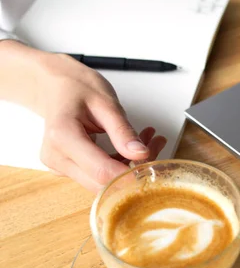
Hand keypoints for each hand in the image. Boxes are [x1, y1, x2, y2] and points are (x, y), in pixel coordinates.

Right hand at [0, 41, 166, 190]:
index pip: (101, 171)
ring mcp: (60, 166)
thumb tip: (141, 155)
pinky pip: (98, 175)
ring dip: (128, 166)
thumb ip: (122, 130)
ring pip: (103, 181)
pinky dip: (119, 164)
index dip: (130, 174)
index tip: (153, 162)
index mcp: (63, 137)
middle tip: (156, 144)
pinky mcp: (68, 169)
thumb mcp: (105, 102)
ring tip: (148, 140)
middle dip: (133, 169)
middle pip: (103, 181)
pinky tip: (132, 146)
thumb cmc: (76, 87)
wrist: (54, 86)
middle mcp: (57, 157)